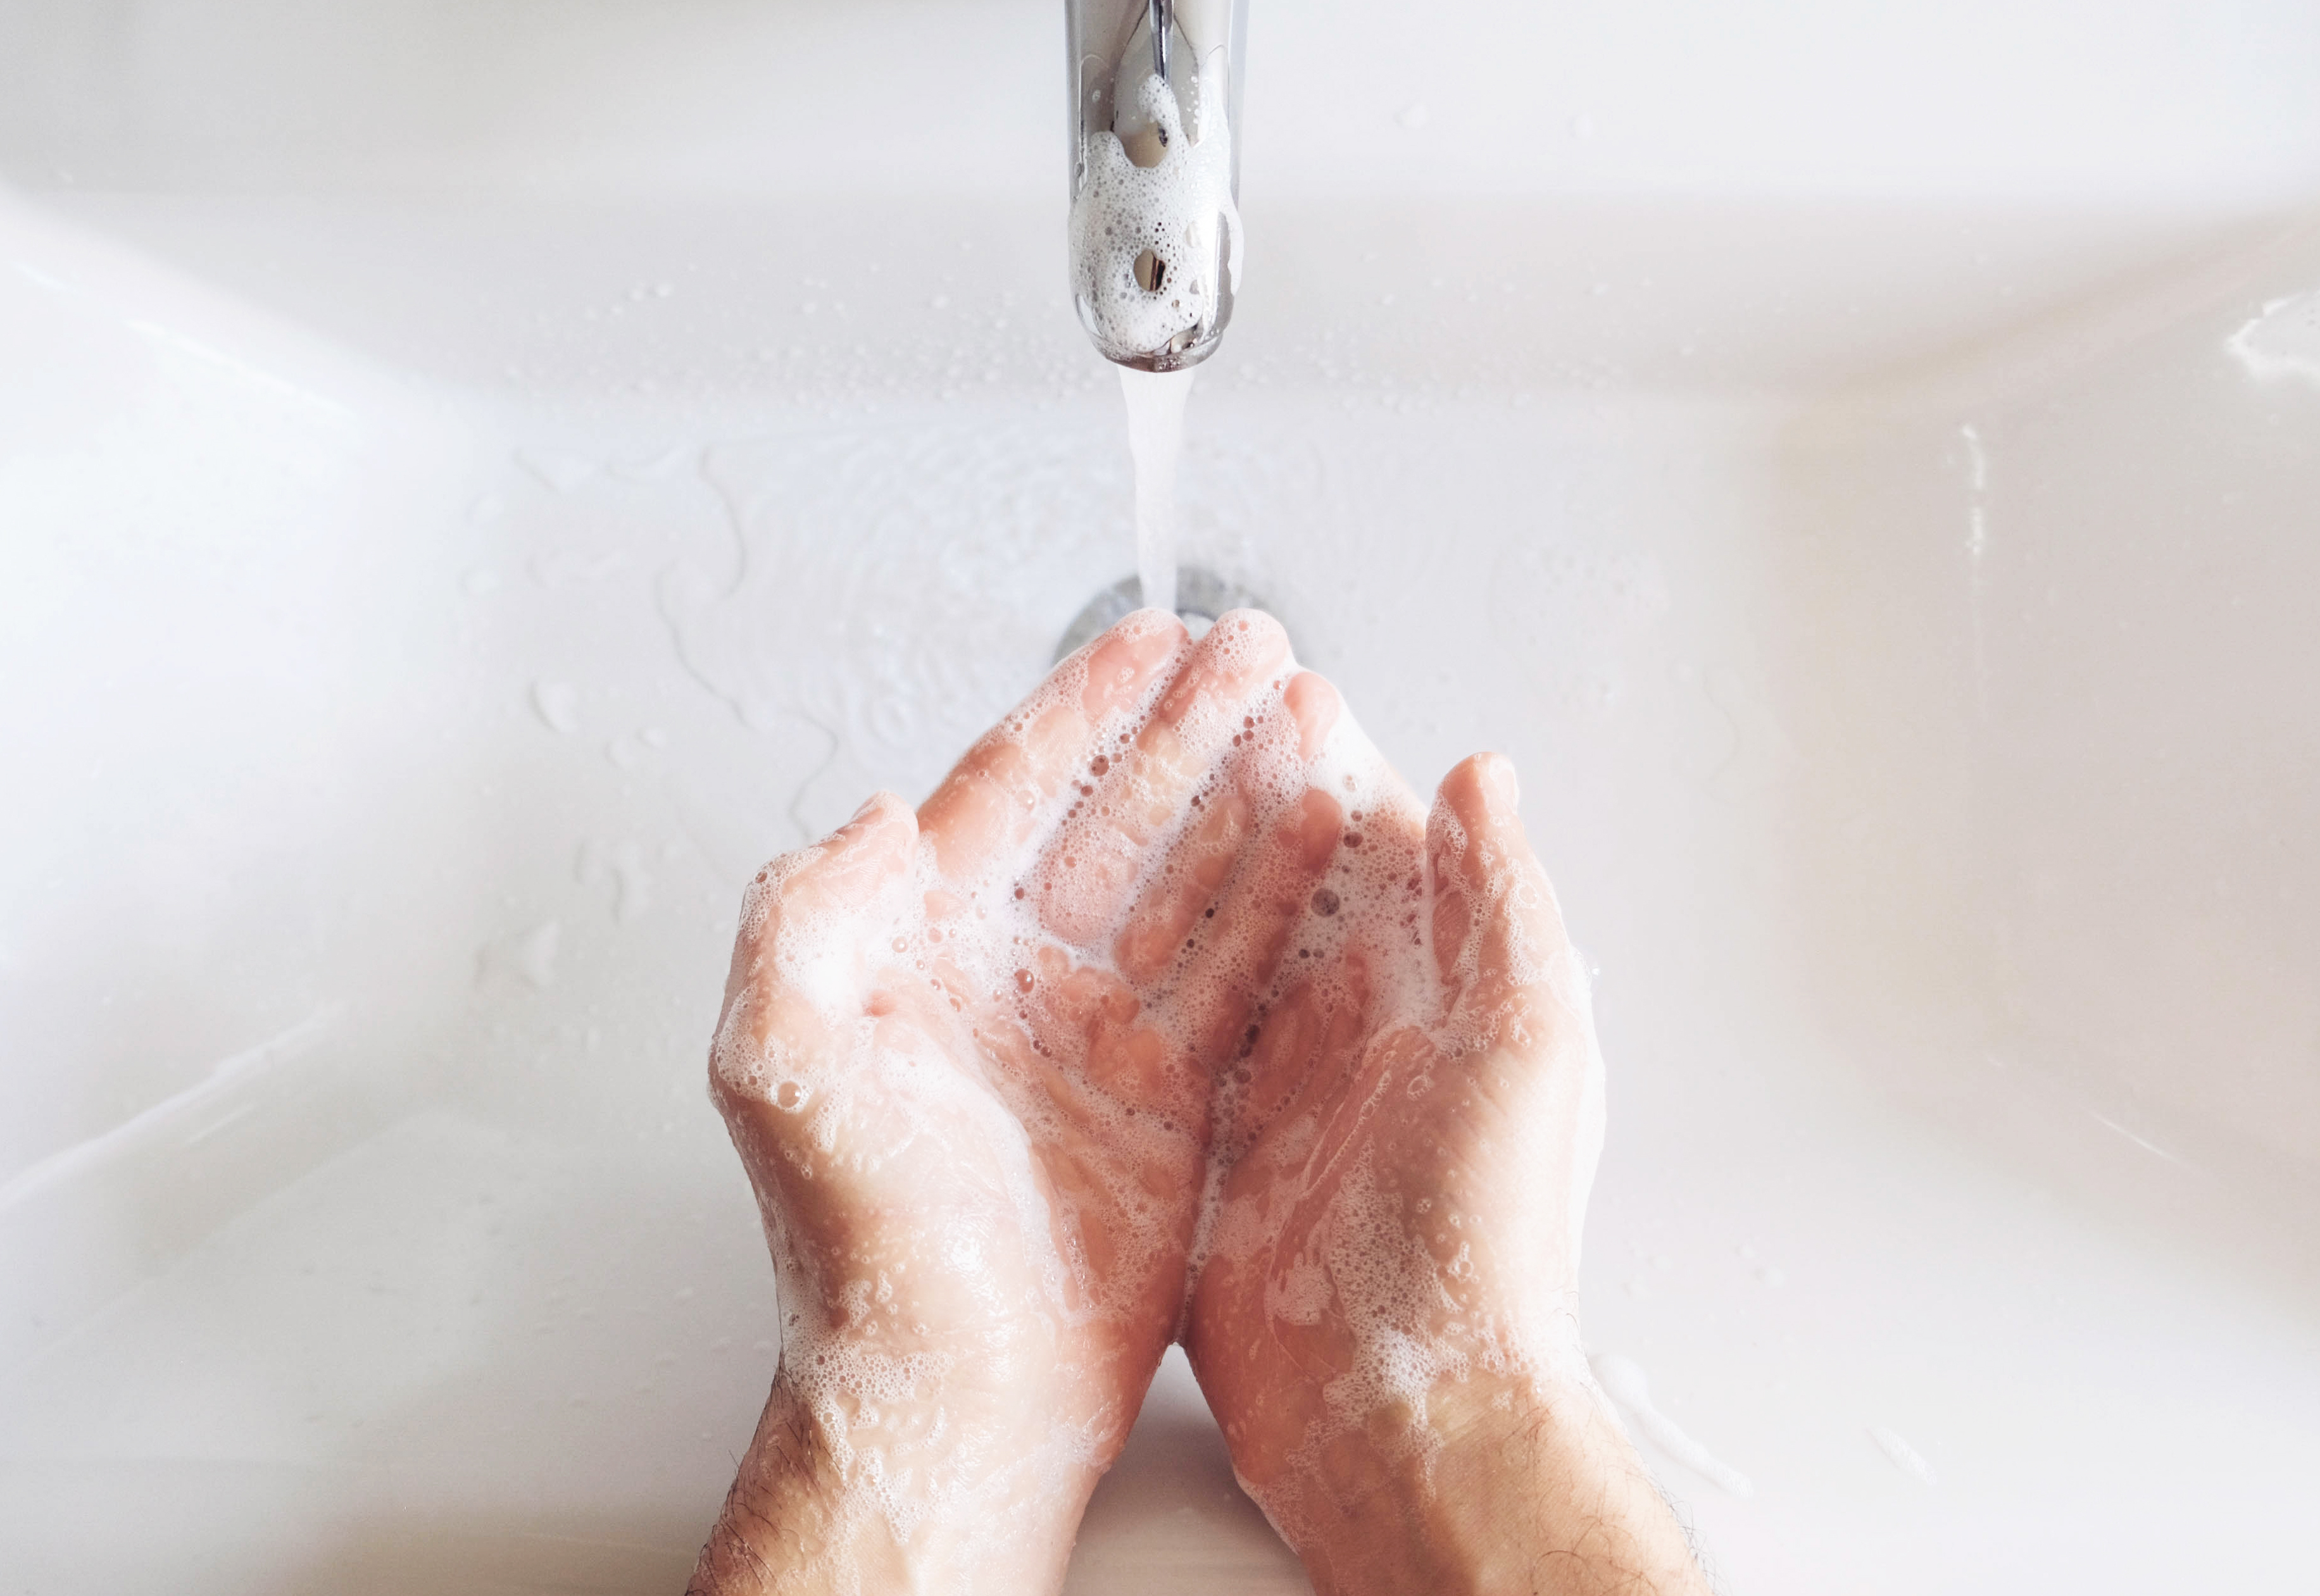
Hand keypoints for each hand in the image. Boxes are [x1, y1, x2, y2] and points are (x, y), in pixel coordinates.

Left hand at [691, 611, 1340, 1593]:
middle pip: (1115, 815)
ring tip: (1308, 719)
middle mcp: (1011, 978)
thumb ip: (804, 917)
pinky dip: (1278, 903)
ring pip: (1184, 879)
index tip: (1148, 637)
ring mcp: (1092, 1035)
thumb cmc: (857, 1250)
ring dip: (1245, 795)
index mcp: (921, 949)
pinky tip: (1319, 841)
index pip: (1012, 790)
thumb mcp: (780, 1064)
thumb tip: (875, 811)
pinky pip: (1232, 973)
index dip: (1084, 707)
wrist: (950, 1395)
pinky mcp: (1163, 1098)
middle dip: (1185, 726)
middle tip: (1255, 649)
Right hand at [1180, 750, 1709, 1593]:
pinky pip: (1169, 1033)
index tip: (1267, 680)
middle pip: (1282, 874)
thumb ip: (1501, 903)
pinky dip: (1133, 973)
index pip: (1377, 838)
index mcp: (1439, 987)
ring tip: (1113, 781)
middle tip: (1173, 703)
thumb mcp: (1524, 1044)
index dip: (1323, 755)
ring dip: (1175, 863)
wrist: (1401, 1414)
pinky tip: (1080, 923)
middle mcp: (1357, 1024)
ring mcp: (1278, 1084)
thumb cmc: (1480, 1242)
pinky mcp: (1211, 1145)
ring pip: (1215, 942)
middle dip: (1233, 786)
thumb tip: (1484, 774)